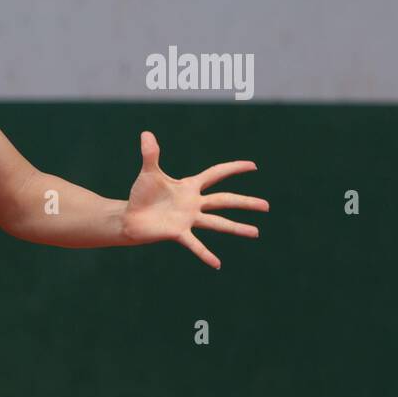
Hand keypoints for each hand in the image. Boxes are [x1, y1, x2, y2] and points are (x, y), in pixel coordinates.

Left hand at [121, 131, 269, 268]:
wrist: (130, 217)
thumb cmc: (141, 195)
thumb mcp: (148, 173)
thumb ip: (150, 153)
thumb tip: (146, 132)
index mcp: (189, 187)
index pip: (216, 174)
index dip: (233, 168)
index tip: (253, 166)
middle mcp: (193, 203)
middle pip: (224, 200)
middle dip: (245, 202)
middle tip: (267, 206)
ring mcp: (188, 219)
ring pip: (217, 222)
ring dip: (236, 228)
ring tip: (256, 233)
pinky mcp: (178, 233)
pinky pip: (195, 244)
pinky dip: (205, 254)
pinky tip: (217, 264)